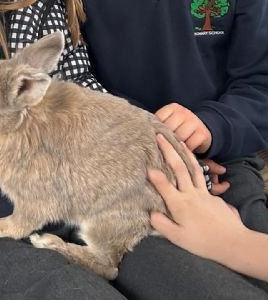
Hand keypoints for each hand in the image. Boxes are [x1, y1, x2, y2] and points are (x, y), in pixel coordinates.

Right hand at [148, 134, 244, 262]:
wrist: (234, 243)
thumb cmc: (203, 242)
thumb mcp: (178, 238)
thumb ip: (162, 224)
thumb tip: (150, 213)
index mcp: (180, 204)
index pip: (164, 185)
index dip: (154, 175)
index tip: (145, 164)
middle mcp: (190, 194)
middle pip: (178, 168)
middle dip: (168, 150)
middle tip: (159, 136)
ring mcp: (203, 193)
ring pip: (193, 167)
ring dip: (184, 152)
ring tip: (178, 140)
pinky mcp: (212, 195)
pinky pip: (201, 177)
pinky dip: (195, 166)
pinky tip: (191, 162)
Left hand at [155, 103, 211, 152]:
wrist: (200, 129)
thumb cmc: (178, 127)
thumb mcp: (168, 121)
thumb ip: (159, 124)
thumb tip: (145, 132)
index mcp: (173, 108)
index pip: (160, 118)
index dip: (156, 129)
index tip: (155, 136)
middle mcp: (184, 112)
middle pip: (170, 128)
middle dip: (166, 138)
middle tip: (163, 145)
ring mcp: (194, 122)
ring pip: (180, 136)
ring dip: (175, 145)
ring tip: (172, 148)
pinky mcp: (202, 133)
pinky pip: (190, 144)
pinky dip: (186, 149)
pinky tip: (183, 150)